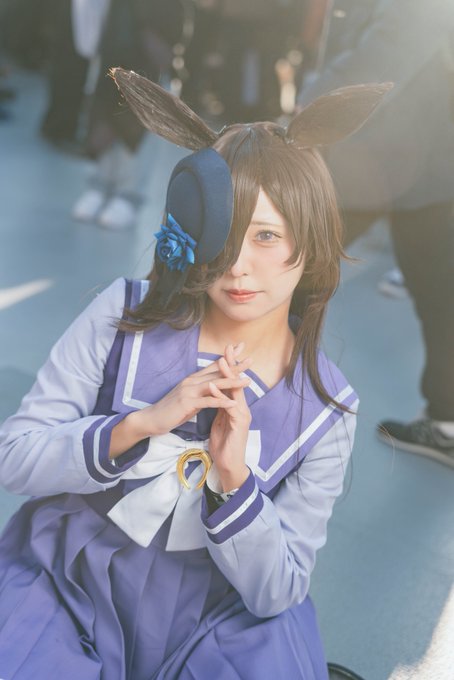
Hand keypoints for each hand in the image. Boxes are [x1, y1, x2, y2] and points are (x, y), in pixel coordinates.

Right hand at [130, 344, 250, 437]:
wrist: (152, 418)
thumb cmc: (171, 409)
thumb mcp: (188, 397)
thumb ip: (200, 390)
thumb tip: (212, 387)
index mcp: (193, 379)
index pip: (213, 365)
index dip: (227, 357)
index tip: (241, 349)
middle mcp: (191, 381)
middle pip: (217, 372)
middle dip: (235, 366)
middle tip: (251, 360)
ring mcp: (189, 391)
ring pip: (215, 384)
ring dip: (232, 382)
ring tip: (248, 381)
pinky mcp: (188, 403)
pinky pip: (208, 402)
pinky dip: (222, 402)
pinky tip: (234, 403)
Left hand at [208, 344, 251, 491]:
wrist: (229, 465)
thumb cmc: (224, 444)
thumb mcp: (220, 420)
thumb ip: (221, 406)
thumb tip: (216, 393)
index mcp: (236, 405)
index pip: (232, 382)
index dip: (229, 366)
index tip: (224, 351)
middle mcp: (242, 407)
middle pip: (237, 382)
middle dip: (232, 364)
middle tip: (228, 347)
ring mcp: (242, 415)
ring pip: (236, 392)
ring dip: (227, 376)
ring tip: (220, 361)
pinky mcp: (239, 424)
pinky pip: (230, 407)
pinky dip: (220, 395)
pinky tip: (213, 387)